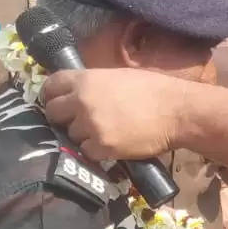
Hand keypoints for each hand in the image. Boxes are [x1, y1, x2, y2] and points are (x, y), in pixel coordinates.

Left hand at [42, 69, 185, 162]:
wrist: (177, 111)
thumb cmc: (154, 89)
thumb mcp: (118, 76)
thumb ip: (93, 84)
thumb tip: (77, 92)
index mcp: (86, 80)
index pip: (50, 86)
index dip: (51, 95)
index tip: (57, 101)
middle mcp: (82, 101)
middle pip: (53, 113)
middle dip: (62, 118)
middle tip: (78, 121)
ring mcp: (90, 126)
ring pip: (70, 134)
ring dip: (82, 135)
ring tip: (103, 132)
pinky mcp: (101, 147)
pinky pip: (86, 152)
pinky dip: (96, 151)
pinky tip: (111, 144)